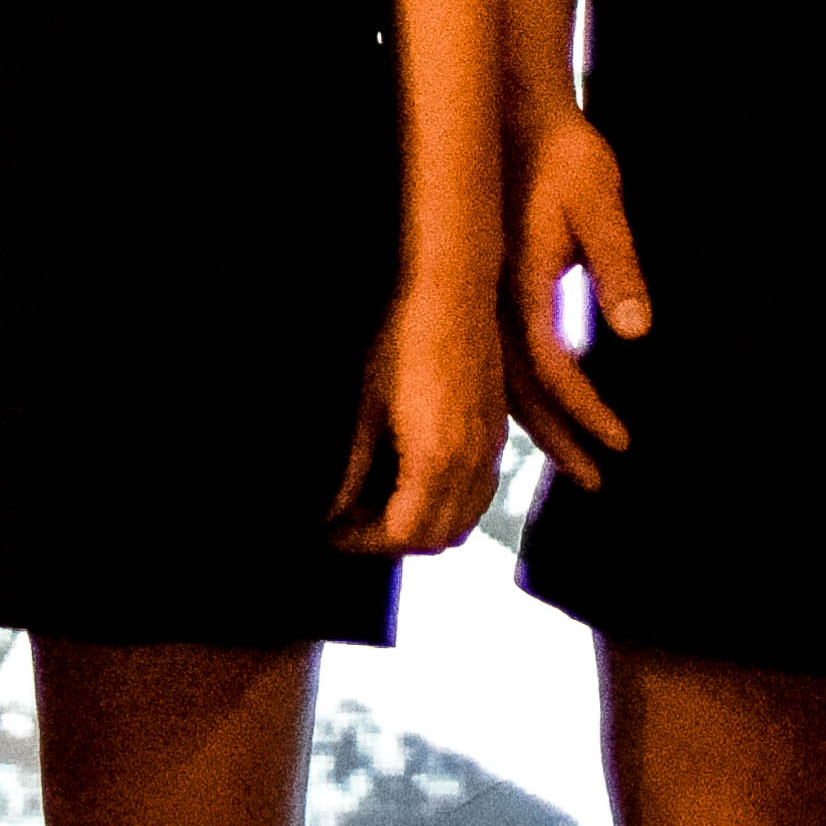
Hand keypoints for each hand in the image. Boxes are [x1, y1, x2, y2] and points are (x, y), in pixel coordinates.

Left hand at [332, 275, 508, 556]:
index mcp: (436, 461)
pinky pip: (480, 492)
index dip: (359, 541)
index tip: (329, 530)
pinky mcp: (497, 429)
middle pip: (435, 539)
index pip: (400, 536)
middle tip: (349, 522)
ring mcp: (490, 447)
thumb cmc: (402, 335)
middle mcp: (472, 463)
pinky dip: (450, 503)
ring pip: (463, 520)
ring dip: (422, 526)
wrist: (452, 284)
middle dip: (389, 541)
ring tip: (380, 504)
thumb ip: (351, 468)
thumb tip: (330, 510)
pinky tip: (415, 478)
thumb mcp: (365, 406)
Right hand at [499, 109, 650, 489]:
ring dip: (542, 426)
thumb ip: (617, 265)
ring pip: (504, 383)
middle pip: (521, 393)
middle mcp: (494, 301)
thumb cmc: (566, 155)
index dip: (586, 411)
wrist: (515, 112)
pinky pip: (498, 361)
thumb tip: (637, 330)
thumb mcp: (601, 202)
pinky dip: (522, 398)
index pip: (553, 370)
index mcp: (522, 283)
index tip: (619, 443)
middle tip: (597, 482)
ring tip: (578, 463)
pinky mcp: (485, 290)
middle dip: (562, 440)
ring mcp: (483, 298)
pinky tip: (543, 416)